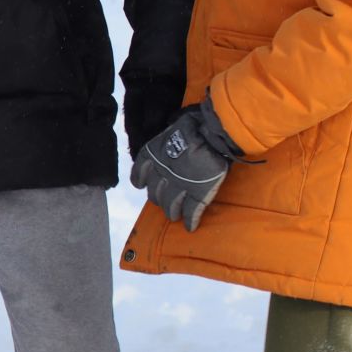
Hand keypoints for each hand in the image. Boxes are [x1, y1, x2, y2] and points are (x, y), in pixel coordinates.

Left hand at [130, 101, 242, 231]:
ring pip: (170, 204)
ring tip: (175, 216)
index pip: (139, 173)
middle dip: (160, 199)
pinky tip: (191, 227)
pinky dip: (191, 220)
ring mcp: (179, 185)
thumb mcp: (177, 125)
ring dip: (172, 211)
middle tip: (166, 201)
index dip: (140, 180)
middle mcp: (161, 173)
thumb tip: (178, 124)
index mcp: (153, 156)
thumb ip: (174, 132)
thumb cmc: (197, 124)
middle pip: (155, 193)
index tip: (142, 184)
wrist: (212, 133)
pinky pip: (192, 210)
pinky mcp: (197, 193)